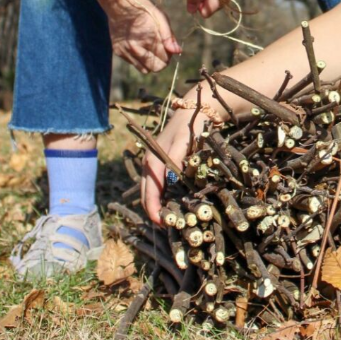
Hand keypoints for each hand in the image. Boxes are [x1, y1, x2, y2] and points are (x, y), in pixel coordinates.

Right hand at [106, 0, 181, 73]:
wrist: (118, 3)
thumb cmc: (143, 8)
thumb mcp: (160, 17)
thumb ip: (169, 36)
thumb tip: (178, 52)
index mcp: (149, 38)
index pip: (165, 60)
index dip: (169, 55)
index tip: (167, 46)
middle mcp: (136, 47)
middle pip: (155, 68)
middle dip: (161, 62)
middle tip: (160, 50)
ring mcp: (126, 51)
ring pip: (145, 69)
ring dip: (150, 62)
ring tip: (149, 48)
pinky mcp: (118, 51)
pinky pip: (133, 64)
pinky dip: (139, 59)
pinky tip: (139, 45)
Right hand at [141, 101, 204, 222]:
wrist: (193, 112)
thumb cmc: (189, 127)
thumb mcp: (184, 141)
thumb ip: (175, 159)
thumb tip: (170, 181)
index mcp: (152, 161)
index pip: (149, 192)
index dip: (153, 210)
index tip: (162, 223)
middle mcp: (150, 165)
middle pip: (146, 195)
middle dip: (154, 212)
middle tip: (168, 227)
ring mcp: (154, 166)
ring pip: (150, 192)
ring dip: (157, 207)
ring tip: (171, 220)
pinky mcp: (161, 167)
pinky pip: (157, 187)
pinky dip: (162, 198)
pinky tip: (172, 205)